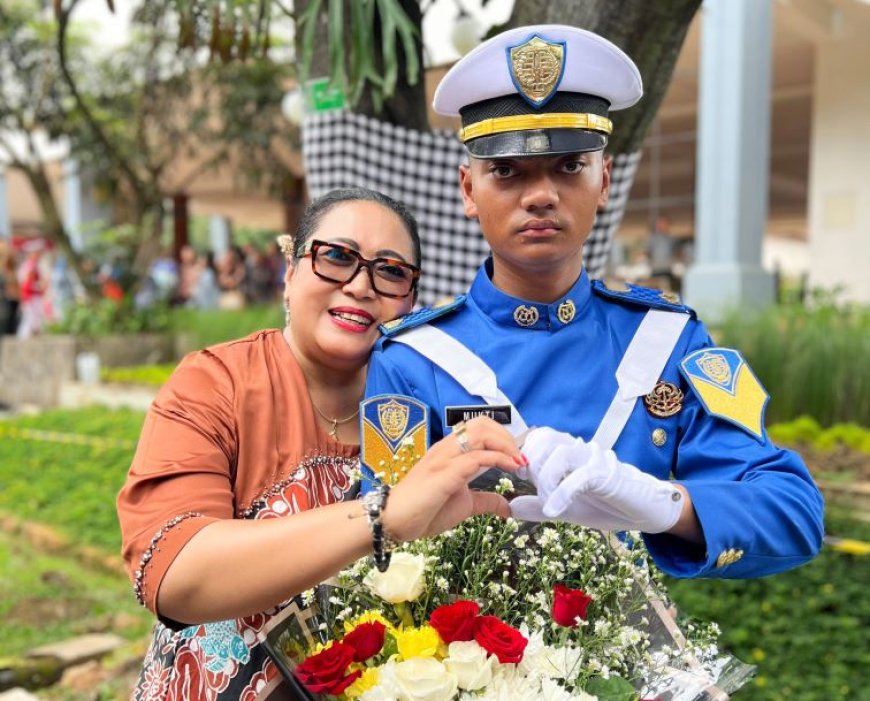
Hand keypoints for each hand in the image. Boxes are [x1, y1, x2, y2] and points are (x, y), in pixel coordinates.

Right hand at [383, 417, 523, 541]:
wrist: (394, 522)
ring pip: (479, 432)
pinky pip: (475, 457)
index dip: (504, 438)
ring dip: (505, 445)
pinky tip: (510, 469)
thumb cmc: (424, 511)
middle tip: (521, 458)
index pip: (479, 428)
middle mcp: (447, 448)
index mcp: (450, 451)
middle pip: (482, 423)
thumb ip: (485, 500)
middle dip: (507, 437)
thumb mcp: (464, 505)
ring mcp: (444, 458)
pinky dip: (498, 459)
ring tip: (518, 462)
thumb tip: (506, 506)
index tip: (519, 457)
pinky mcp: (444, 473)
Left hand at [510, 429, 682, 532]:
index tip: (519, 475)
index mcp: (570, 453)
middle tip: (532, 487)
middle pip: (545, 439)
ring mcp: (595, 460)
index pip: (539, 436)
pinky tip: (555, 511)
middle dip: (531, 465)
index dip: (524, 452)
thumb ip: (540, 506)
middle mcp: (581, 450)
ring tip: (546, 504)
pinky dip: (561, 494)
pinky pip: (579, 477)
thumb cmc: (607, 505)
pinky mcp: (608, 475)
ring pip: (559, 454)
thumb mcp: (567, 509)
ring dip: (545, 480)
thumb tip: (511, 508)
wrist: (644, 512)